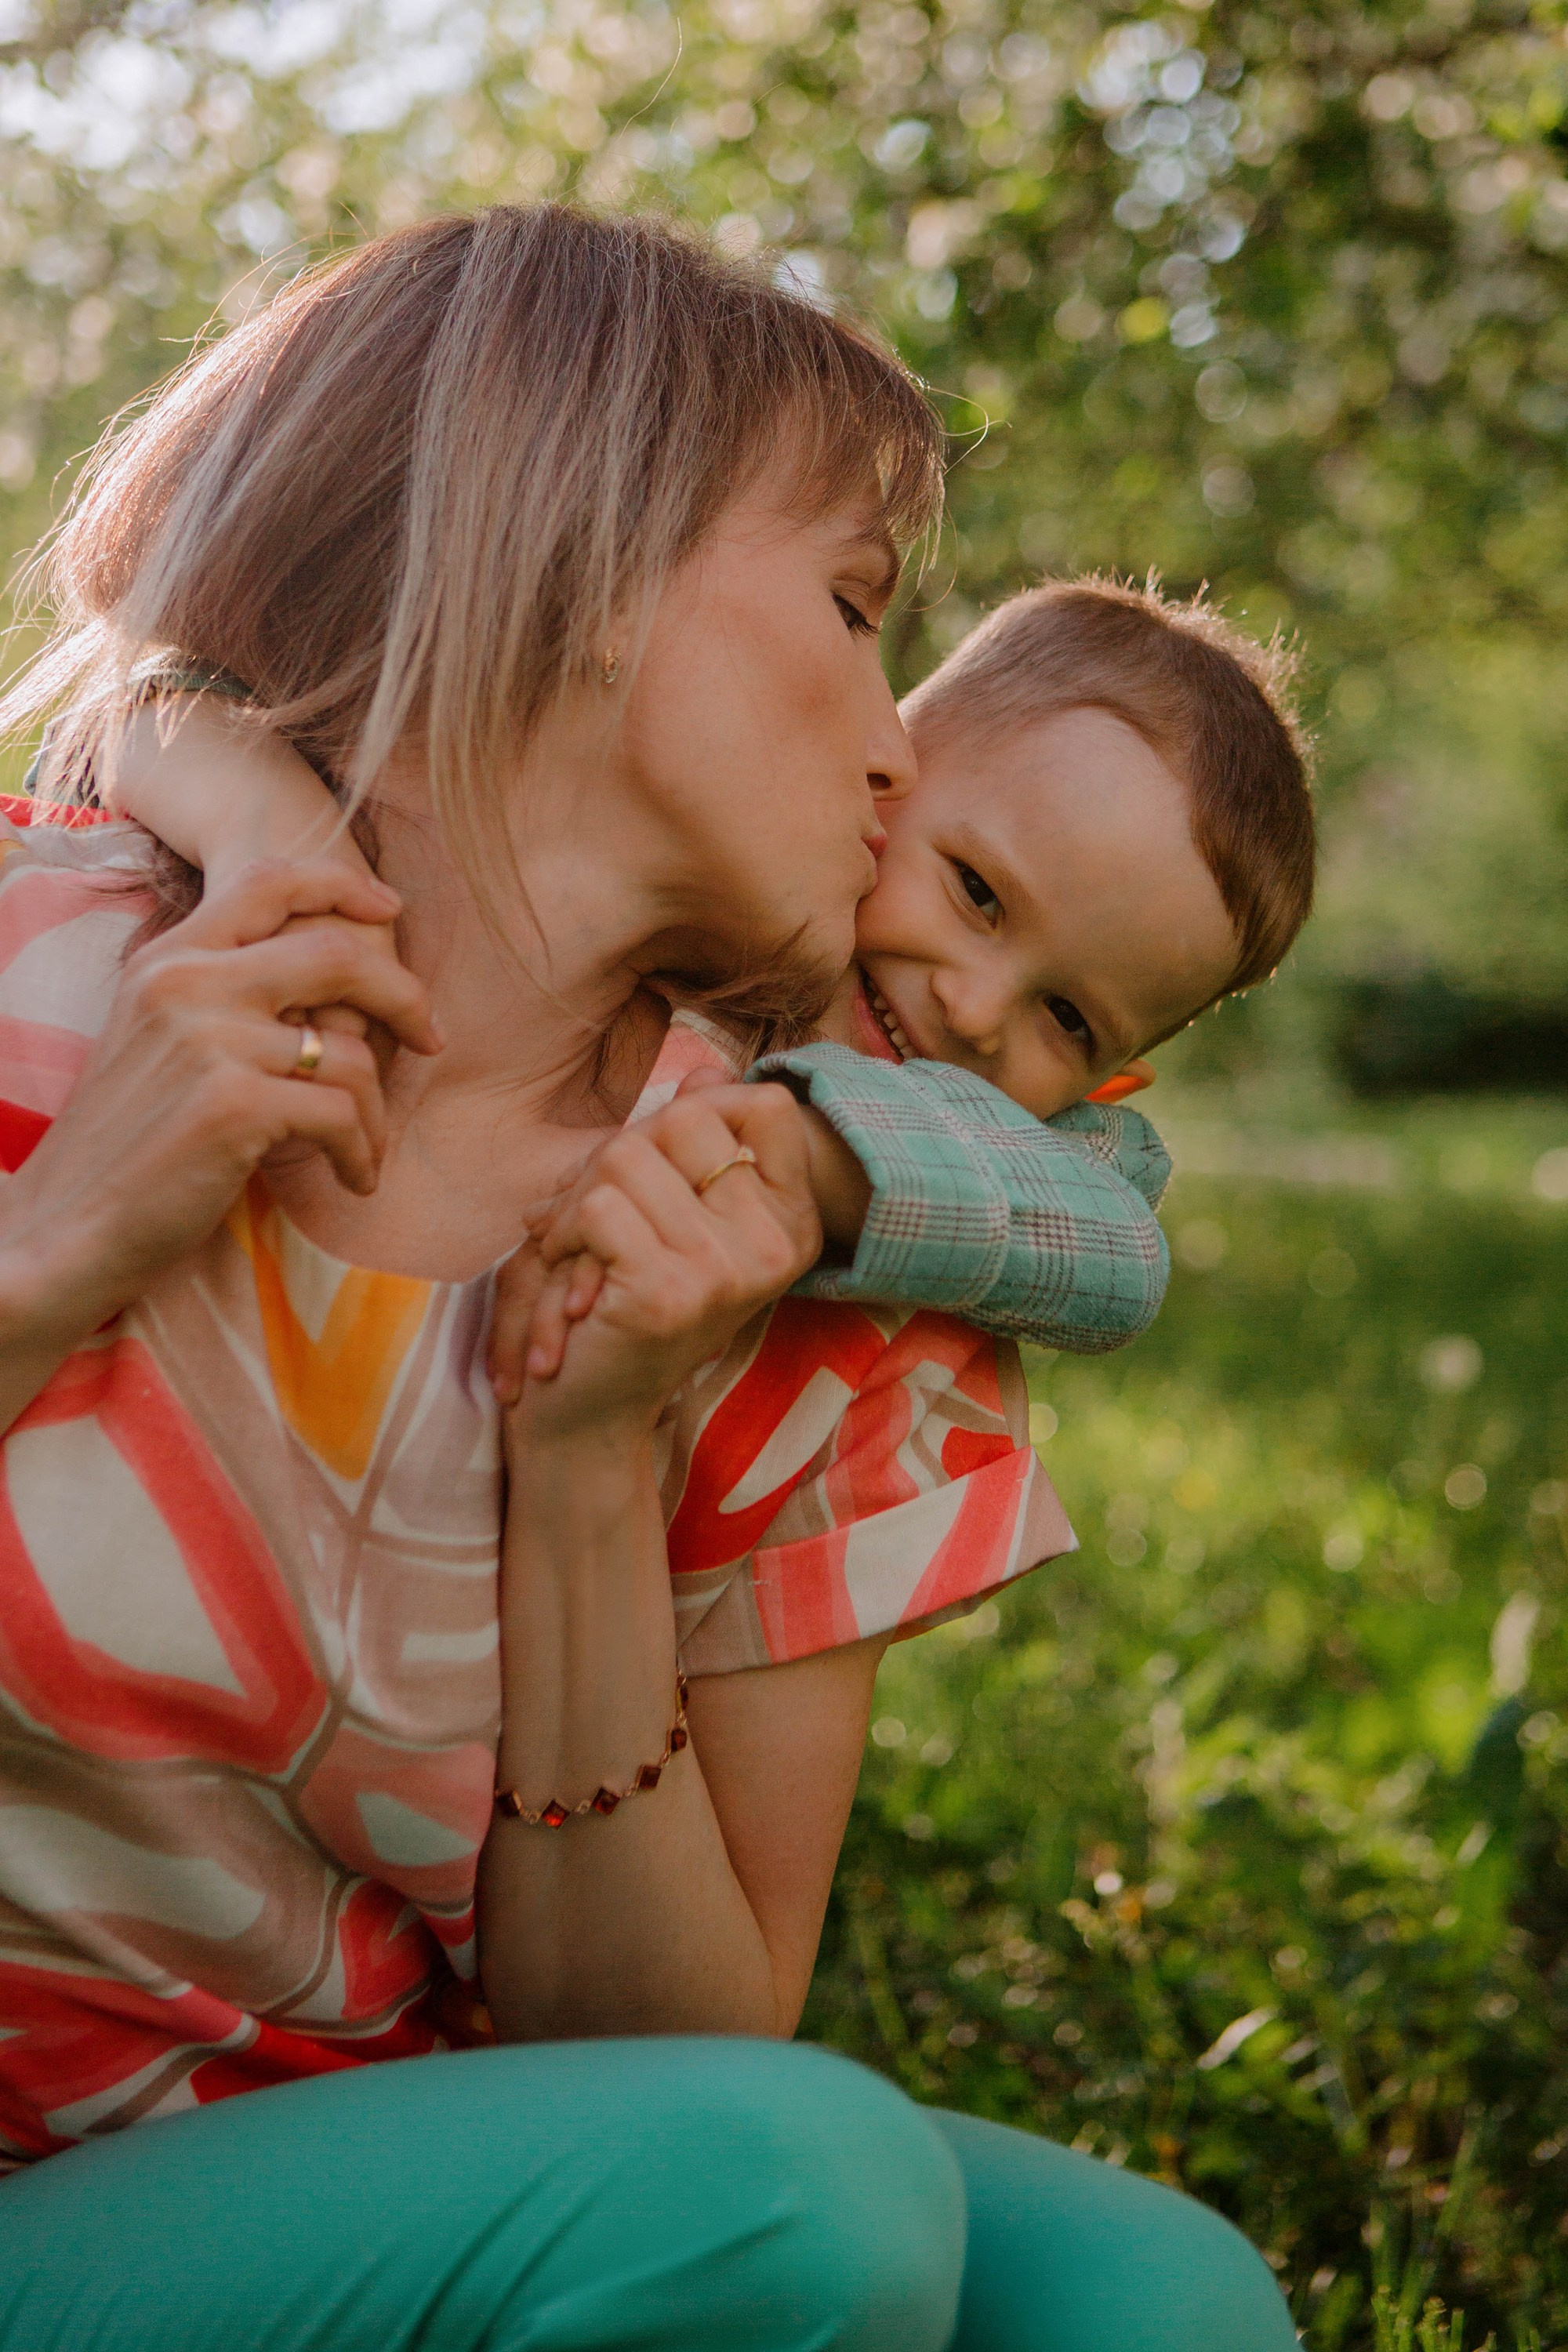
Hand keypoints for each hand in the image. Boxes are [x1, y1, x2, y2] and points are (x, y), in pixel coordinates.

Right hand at [0, 858, 442, 1353]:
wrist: (68, 1224)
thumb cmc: (127, 1144)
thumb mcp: (159, 1040)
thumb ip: (224, 996)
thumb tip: (333, 986)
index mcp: (168, 958)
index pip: (267, 881)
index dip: (342, 886)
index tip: (389, 911)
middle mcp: (187, 983)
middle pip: (337, 952)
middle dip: (403, 995)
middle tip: (429, 1037)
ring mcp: (210, 1041)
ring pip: (351, 1053)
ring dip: (376, 1113)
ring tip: (364, 1150)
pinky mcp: (234, 1105)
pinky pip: (342, 1115)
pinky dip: (361, 1152)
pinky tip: (352, 1179)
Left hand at [492, 1082, 820, 1435]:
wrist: (591, 1413)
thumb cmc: (629, 1305)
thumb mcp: (674, 1219)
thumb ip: (698, 1147)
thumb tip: (709, 1067)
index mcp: (792, 1223)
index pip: (770, 1104)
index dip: (704, 1108)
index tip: (665, 1162)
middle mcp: (775, 1246)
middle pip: (684, 1119)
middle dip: (620, 1153)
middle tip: (596, 1210)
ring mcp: (729, 1271)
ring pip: (627, 1155)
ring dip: (578, 1197)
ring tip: (578, 1248)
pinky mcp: (673, 1293)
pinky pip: (599, 1204)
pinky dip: (564, 1233)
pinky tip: (571, 1276)